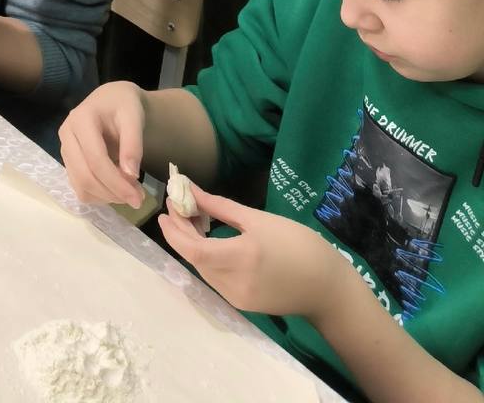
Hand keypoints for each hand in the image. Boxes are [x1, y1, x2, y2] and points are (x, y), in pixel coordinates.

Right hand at [58, 81, 148, 207]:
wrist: (112, 99)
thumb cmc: (124, 105)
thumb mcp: (134, 117)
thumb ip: (133, 144)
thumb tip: (131, 176)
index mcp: (80, 120)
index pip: (95, 159)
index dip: (116, 182)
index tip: (139, 197)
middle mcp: (67, 135)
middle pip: (84, 176)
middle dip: (112, 193)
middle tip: (138, 199)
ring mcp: (65, 150)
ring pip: (81, 186)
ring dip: (107, 196)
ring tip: (130, 191)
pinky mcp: (69, 162)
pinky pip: (80, 188)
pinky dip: (100, 195)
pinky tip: (116, 187)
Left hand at [159, 187, 346, 319]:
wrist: (329, 288)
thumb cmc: (298, 245)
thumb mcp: (258, 219)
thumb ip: (219, 207)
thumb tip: (189, 190)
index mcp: (239, 258)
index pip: (191, 248)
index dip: (173, 229)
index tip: (166, 207)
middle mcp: (233, 283)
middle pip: (194, 257)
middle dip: (181, 231)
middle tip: (180, 206)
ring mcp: (237, 298)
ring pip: (203, 269)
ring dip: (192, 245)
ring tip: (193, 219)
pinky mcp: (242, 304)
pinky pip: (215, 278)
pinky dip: (207, 258)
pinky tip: (209, 240)